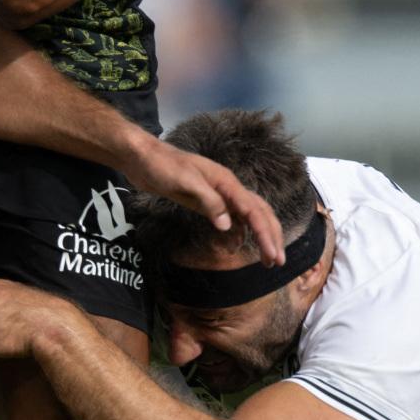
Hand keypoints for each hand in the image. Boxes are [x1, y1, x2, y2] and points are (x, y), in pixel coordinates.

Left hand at [127, 140, 285, 263]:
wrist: (142, 158)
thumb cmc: (163, 167)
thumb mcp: (185, 183)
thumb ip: (208, 202)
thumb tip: (228, 226)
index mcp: (227, 183)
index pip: (254, 211)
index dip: (266, 234)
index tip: (273, 255)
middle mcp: (228, 188)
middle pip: (259, 213)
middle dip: (271, 236)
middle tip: (277, 261)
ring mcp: (217, 195)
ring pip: (247, 216)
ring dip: (259, 236)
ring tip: (265, 259)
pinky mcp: (206, 201)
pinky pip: (230, 218)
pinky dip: (237, 233)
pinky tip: (235, 246)